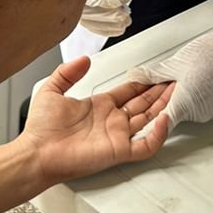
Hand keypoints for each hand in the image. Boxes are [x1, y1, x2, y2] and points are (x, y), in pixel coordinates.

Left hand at [19, 56, 172, 184]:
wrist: (37, 153)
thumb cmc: (41, 129)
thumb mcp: (52, 90)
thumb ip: (67, 72)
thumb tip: (84, 59)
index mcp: (99, 106)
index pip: (128, 92)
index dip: (142, 83)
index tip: (154, 73)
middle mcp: (111, 121)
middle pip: (143, 104)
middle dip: (158, 92)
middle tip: (172, 80)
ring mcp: (117, 136)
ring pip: (149, 120)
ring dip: (163, 106)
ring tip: (176, 92)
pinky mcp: (119, 151)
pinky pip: (146, 145)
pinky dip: (158, 134)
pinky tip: (164, 118)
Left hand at [126, 22, 212, 126]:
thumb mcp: (175, 63)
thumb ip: (152, 75)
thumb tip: (136, 78)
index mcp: (185, 105)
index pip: (160, 122)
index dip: (149, 116)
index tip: (142, 110)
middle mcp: (198, 113)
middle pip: (172, 111)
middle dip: (164, 97)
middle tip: (165, 78)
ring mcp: (209, 110)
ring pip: (185, 105)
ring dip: (179, 93)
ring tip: (184, 74)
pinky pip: (198, 102)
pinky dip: (193, 92)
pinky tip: (195, 77)